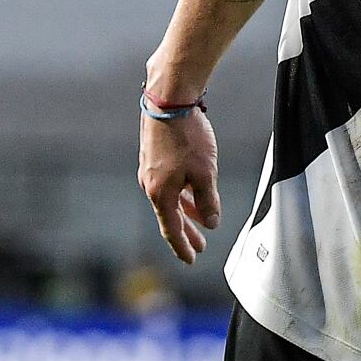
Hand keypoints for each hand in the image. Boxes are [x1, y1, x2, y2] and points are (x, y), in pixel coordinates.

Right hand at [137, 108, 221, 263]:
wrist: (168, 100)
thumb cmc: (187, 136)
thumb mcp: (205, 173)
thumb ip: (207, 202)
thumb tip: (210, 223)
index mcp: (160, 194)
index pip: (171, 229)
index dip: (183, 246)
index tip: (191, 260)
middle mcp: (150, 185)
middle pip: (170, 216)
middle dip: (186, 233)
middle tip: (199, 247)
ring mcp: (150, 171)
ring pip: (170, 199)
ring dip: (185, 212)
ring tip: (200, 221)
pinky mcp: (153, 157)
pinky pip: (168, 184)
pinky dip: (181, 194)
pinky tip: (191, 193)